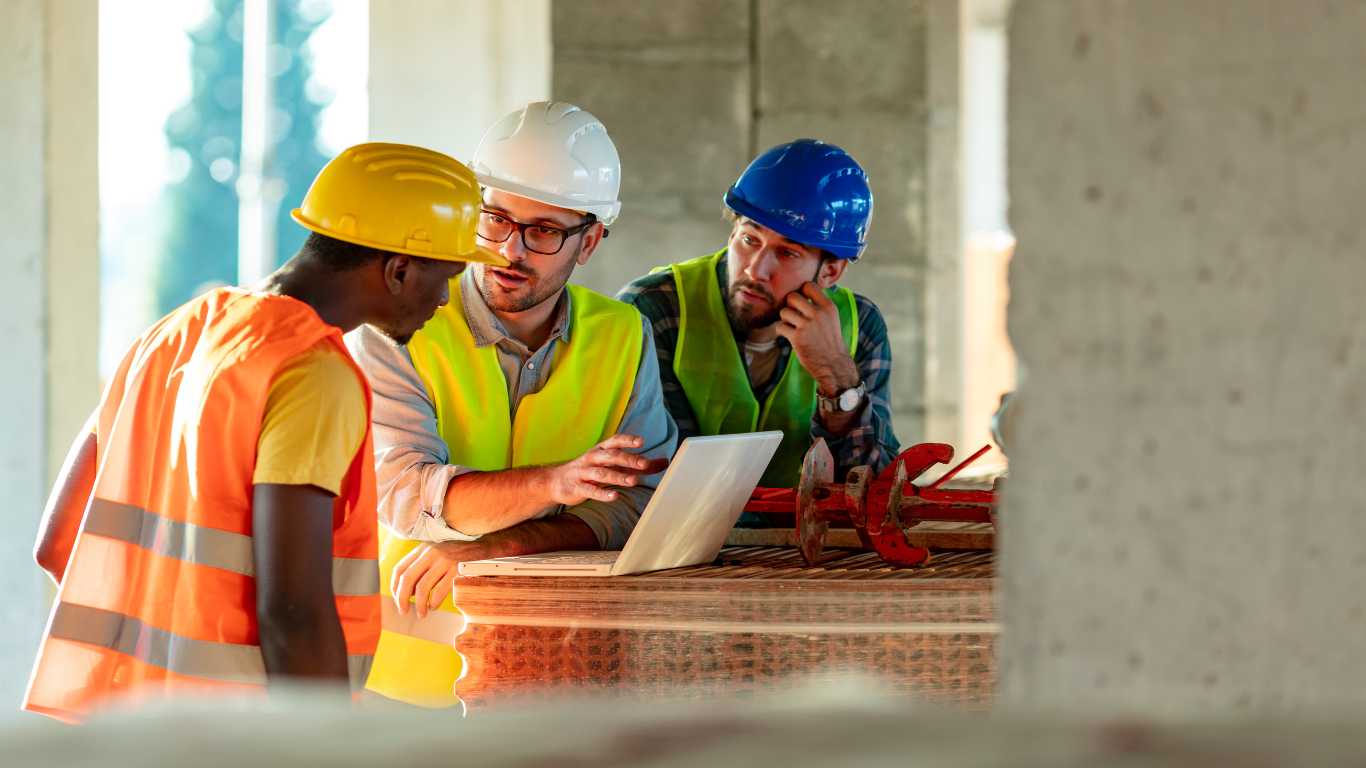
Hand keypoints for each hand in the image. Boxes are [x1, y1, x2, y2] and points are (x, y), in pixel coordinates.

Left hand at [393, 539, 500, 617]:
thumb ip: (421, 564)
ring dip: (418, 604)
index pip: (400, 568)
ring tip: (421, 613)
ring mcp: (444, 561)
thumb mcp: (436, 551)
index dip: (394, 586)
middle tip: (403, 610)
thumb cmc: (456, 552)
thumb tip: (408, 590)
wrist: (481, 545)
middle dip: (401, 598)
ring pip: (422, 587)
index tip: (396, 598)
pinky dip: (433, 602)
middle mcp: (431, 553)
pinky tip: (433, 606)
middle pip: (408, 578)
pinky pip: (439, 591)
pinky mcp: (456, 570)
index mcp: (423, 548)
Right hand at [539, 433, 669, 506]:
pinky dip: (602, 493)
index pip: (615, 441)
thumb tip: (665, 461)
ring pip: (601, 473)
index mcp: (601, 450)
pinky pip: (590, 490)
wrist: (555, 481)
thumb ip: (638, 465)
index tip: (641, 442)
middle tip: (644, 464)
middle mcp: (592, 458)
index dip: (627, 441)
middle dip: (628, 459)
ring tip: (633, 482)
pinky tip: (614, 496)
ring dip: (617, 477)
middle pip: (611, 456)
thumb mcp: (613, 464)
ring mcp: (583, 472)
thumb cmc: (590, 471)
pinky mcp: (577, 488)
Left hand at [775, 282, 859, 395]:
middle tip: (794, 316)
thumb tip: (799, 292)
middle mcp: (818, 313)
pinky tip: (789, 336)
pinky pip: (780, 327)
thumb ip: (818, 305)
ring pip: (784, 311)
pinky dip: (782, 332)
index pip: (808, 285)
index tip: (802, 303)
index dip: (801, 292)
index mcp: (828, 307)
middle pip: (792, 296)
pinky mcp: (797, 337)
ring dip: (785, 320)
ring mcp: (807, 325)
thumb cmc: (829, 340)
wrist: (833, 365)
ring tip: (792, 327)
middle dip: (790, 306)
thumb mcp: (831, 318)